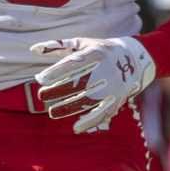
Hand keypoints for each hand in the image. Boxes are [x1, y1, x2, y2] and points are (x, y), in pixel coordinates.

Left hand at [31, 35, 155, 132]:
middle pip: (80, 82)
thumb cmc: (101, 50)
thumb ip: (58, 46)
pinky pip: (104, 112)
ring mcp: (114, 85)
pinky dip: (91, 121)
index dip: (57, 71)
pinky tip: (76, 128)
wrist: (136, 59)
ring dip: (70, 107)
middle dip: (59, 90)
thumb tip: (33, 49)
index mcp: (96, 53)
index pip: (74, 63)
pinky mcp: (118, 99)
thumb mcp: (82, 43)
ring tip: (52, 112)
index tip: (40, 78)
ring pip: (89, 99)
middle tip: (41, 95)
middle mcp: (107, 69)